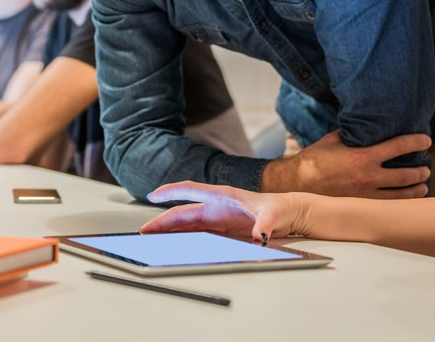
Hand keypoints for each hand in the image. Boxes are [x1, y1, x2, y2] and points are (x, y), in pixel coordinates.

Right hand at [141, 181, 311, 242]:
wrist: (289, 214)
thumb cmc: (280, 208)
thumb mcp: (273, 215)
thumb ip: (264, 224)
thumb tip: (258, 236)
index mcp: (223, 196)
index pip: (192, 190)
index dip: (171, 191)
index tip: (154, 194)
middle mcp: (216, 206)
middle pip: (182, 213)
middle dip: (162, 221)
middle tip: (144, 232)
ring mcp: (216, 218)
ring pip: (186, 224)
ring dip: (168, 231)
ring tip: (151, 239)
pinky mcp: (220, 229)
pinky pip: (195, 233)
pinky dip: (181, 238)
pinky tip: (171, 245)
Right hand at [261, 131, 430, 198]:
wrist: (297, 184)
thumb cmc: (315, 159)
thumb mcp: (335, 139)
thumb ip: (354, 133)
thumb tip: (367, 123)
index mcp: (363, 156)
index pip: (399, 146)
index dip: (416, 142)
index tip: (426, 141)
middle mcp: (368, 176)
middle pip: (405, 175)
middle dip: (420, 171)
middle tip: (427, 167)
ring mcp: (365, 194)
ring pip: (400, 194)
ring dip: (415, 189)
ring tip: (423, 186)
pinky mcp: (360, 206)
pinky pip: (387, 205)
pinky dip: (400, 201)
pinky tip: (406, 199)